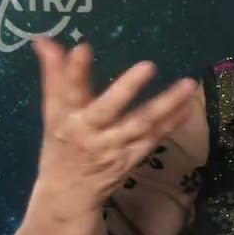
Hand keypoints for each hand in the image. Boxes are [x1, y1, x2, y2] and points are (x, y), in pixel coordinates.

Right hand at [31, 36, 197, 216]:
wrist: (68, 193)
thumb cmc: (60, 145)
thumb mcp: (52, 113)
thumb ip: (54, 76)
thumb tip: (45, 41)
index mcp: (66, 119)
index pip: (68, 91)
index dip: (75, 71)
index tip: (83, 47)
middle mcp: (90, 133)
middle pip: (108, 109)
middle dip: (126, 88)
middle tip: (148, 65)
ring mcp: (114, 147)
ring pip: (142, 123)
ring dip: (167, 104)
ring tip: (188, 84)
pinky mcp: (133, 157)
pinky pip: (155, 137)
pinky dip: (173, 122)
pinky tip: (188, 106)